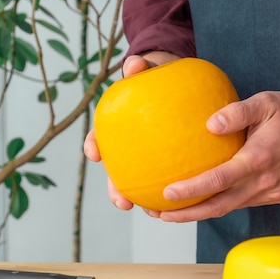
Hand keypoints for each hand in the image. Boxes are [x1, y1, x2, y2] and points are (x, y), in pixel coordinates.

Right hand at [84, 51, 179, 209]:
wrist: (178, 80)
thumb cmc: (160, 74)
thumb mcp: (151, 67)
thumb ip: (141, 67)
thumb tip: (134, 64)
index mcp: (119, 123)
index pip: (101, 135)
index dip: (94, 145)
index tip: (93, 155)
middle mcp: (130, 142)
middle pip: (118, 169)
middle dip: (117, 189)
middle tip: (123, 202)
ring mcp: (149, 153)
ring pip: (143, 180)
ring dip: (145, 198)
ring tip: (153, 213)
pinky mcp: (170, 158)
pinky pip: (172, 174)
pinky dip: (175, 188)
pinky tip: (185, 201)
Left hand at [152, 79, 279, 221]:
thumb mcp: (266, 102)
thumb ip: (237, 112)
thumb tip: (209, 124)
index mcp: (259, 159)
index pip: (218, 181)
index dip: (191, 191)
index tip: (166, 194)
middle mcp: (264, 182)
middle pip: (218, 206)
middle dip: (186, 214)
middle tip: (157, 213)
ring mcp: (272, 193)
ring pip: (230, 208)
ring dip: (200, 212)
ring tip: (172, 211)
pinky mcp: (277, 195)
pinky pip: (242, 203)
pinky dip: (220, 205)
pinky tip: (204, 200)